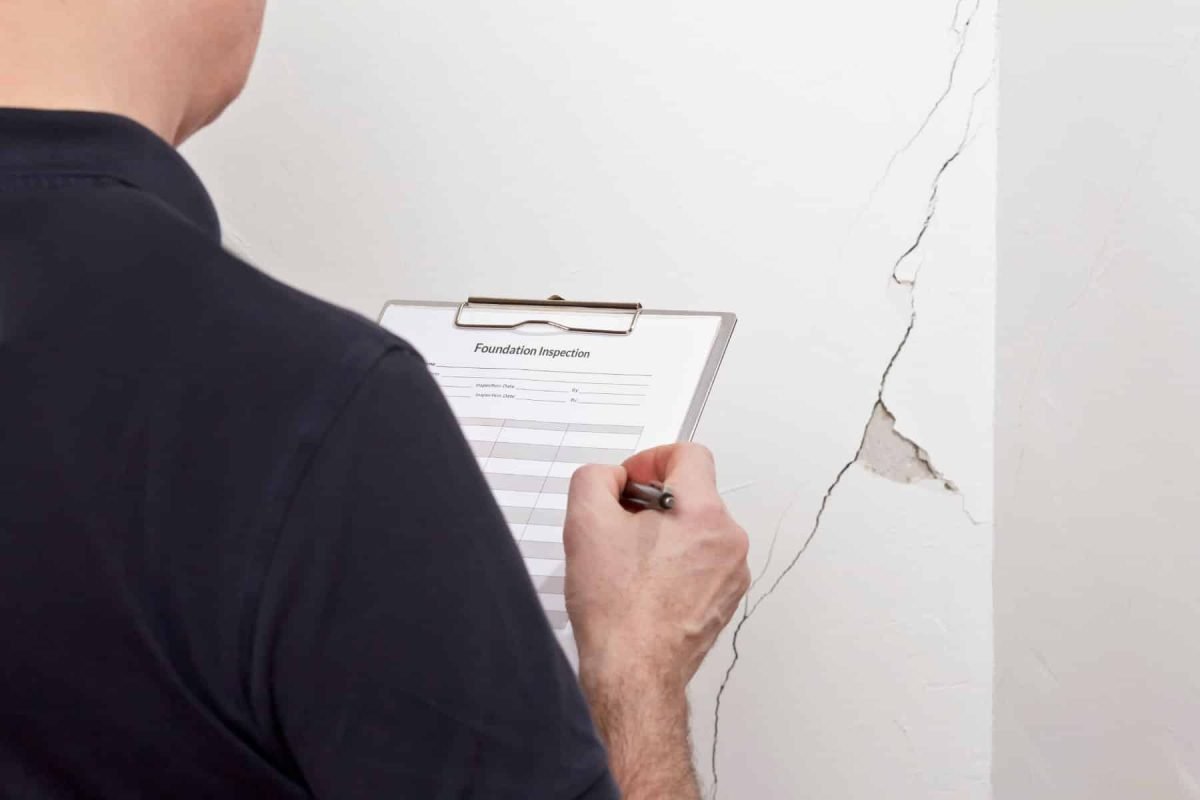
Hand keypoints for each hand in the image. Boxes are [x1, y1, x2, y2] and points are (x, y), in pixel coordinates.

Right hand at [564, 443, 750, 695]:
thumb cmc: (617, 609)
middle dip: (653, 502)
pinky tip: (645, 585)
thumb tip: (612, 478)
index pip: (689, 455)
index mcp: (703, 512)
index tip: (629, 483)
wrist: (633, 672)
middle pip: (692, 494)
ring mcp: (731, 573)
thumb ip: (595, 478)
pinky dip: (676, 564)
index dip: (651, 460)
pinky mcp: (724, 600)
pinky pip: (702, 563)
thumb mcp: (585, 522)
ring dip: (664, 534)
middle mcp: (728, 540)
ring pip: (697, 530)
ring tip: (630, 562)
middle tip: (619, 525)